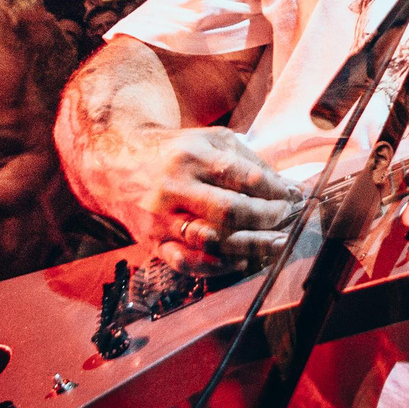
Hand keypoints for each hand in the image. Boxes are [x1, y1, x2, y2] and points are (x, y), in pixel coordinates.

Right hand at [114, 126, 303, 270]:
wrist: (116, 161)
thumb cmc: (175, 151)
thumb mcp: (211, 140)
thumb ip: (250, 161)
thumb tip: (288, 187)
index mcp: (193, 156)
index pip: (245, 178)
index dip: (275, 191)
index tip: (293, 197)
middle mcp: (174, 187)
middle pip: (230, 212)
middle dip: (267, 219)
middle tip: (285, 219)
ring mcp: (161, 217)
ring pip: (211, 241)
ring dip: (250, 246)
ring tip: (274, 243)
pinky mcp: (152, 241)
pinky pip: (187, 262)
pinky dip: (219, 267)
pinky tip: (241, 260)